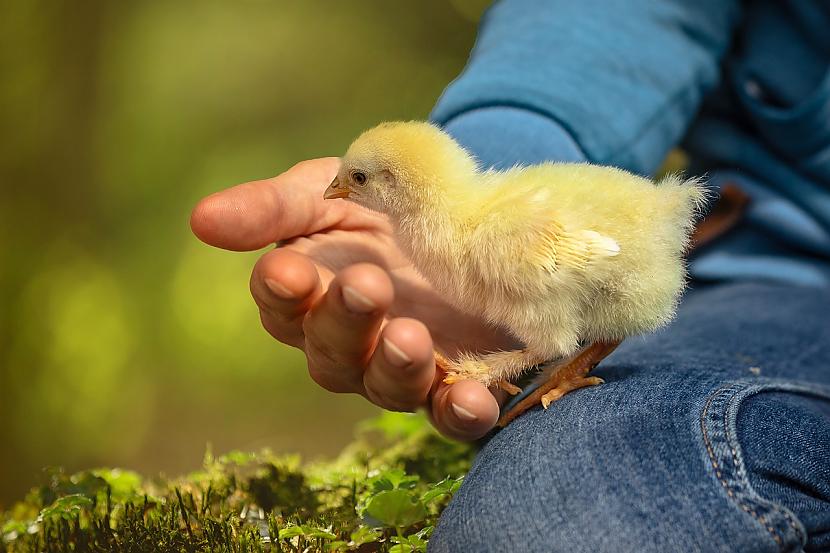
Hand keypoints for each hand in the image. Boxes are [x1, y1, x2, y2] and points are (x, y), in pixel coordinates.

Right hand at [190, 158, 513, 439]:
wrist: (461, 216)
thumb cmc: (378, 202)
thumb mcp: (328, 190)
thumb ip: (274, 207)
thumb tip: (201, 220)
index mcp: (310, 294)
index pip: (282, 303)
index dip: (283, 291)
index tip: (290, 270)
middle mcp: (349, 342)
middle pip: (331, 353)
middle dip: (345, 322)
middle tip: (367, 285)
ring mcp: (401, 367)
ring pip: (386, 387)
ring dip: (397, 368)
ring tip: (411, 337)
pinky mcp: (457, 382)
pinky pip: (452, 412)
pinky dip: (462, 411)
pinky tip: (473, 399)